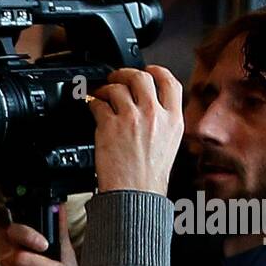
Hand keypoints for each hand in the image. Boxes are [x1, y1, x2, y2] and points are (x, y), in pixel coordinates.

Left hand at [87, 65, 184, 194]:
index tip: (148, 70)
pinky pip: (98, 104)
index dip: (157, 71)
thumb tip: (152, 106)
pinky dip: (93, 102)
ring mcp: (131, 118)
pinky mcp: (109, 125)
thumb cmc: (148, 178)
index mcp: (173, 120)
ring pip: (117, 87)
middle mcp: (154, 115)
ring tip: (101, 93)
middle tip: (117, 77)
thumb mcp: (169, 144)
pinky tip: (93, 107)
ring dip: (106, 88)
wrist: (134, 195)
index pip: (170, 82)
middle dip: (126, 73)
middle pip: (141, 77)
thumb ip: (163, 122)